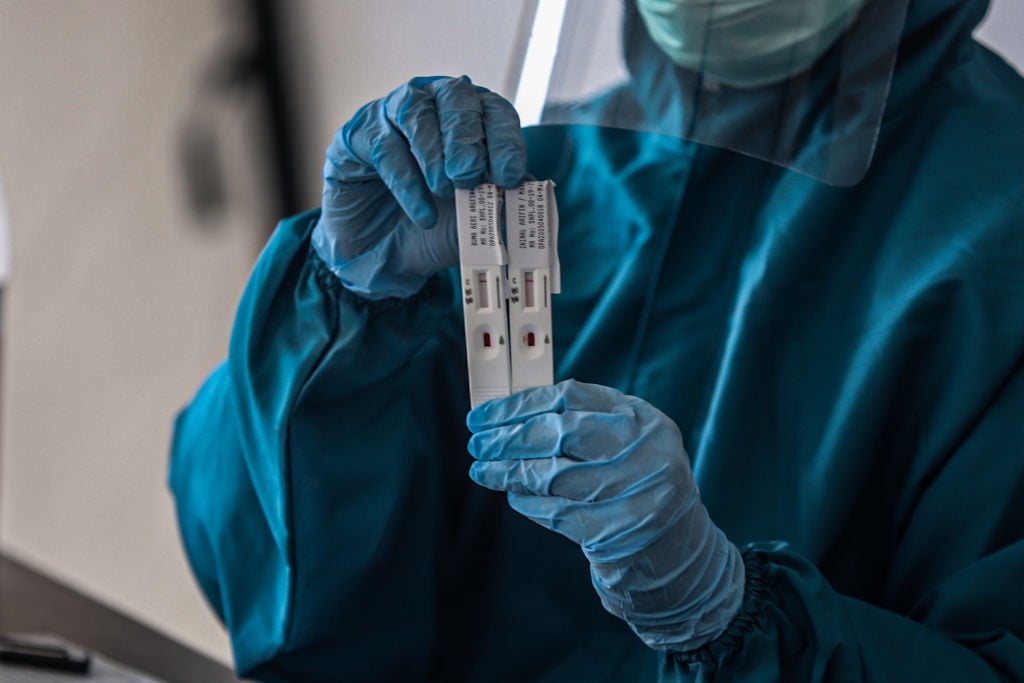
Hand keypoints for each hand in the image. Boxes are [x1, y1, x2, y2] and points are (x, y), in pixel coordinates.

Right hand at [311, 75, 526, 299]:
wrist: (385, 256)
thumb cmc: (435, 228)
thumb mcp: (477, 220)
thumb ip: (504, 204)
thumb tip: (534, 196)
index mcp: (470, 117)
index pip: (494, 110)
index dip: (505, 139)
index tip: (510, 176)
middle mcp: (431, 103)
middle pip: (455, 97)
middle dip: (466, 138)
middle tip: (470, 175)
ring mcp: (390, 114)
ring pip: (415, 112)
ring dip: (434, 153)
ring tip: (445, 191)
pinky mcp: (356, 136)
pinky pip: (383, 147)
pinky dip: (406, 182)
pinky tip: (422, 213)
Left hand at [467, 380, 744, 651]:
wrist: (675, 548)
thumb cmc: (636, 483)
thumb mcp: (623, 441)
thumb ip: (579, 421)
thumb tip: (509, 415)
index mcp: (641, 418)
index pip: (569, 397)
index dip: (519, 404)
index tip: (485, 414)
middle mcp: (644, 450)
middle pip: (560, 433)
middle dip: (508, 438)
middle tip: (477, 443)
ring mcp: (634, 492)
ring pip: (553, 475)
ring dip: (507, 472)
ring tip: (482, 470)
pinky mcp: (618, 530)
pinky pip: (557, 512)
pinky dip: (527, 503)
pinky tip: (512, 495)